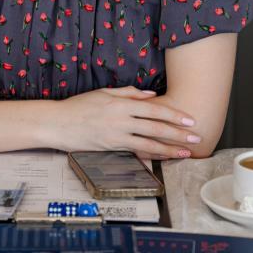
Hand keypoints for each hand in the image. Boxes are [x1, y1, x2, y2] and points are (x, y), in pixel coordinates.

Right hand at [55, 86, 199, 158]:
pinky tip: (162, 159)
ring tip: (185, 153)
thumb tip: (151, 95)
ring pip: (149, 144)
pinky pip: (135, 153)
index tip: (189, 120)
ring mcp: (116, 136)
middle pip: (156, 128)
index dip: (173, 115)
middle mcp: (121, 120)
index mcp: (121, 104)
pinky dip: (150, 157)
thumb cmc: (79, 106)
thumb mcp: (104, 92)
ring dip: (169, 149)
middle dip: (178, 134)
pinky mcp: (111, 148)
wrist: (57, 123)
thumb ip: (129, 93)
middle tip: (195, 138)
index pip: (154, 109)